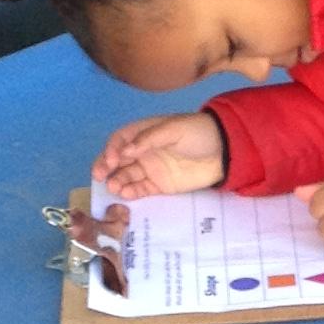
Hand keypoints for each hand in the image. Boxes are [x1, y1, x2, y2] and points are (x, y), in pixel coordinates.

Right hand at [94, 112, 225, 199]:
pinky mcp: (160, 185)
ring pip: (126, 175)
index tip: (110, 159)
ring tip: (113, 188)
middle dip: (106, 167)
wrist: (224, 151)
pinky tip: (126, 194)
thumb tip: (125, 151)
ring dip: (117, 181)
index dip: (112, 149)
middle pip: (118, 159)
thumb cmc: (198, 133)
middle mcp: (143, 151)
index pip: (121, 140)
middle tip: (99, 176)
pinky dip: (132, 192)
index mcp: (145, 133)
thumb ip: (149, 139)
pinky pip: (141, 189)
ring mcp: (151, 169)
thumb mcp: (174, 129)